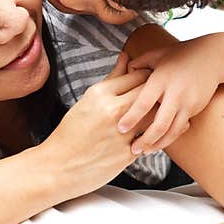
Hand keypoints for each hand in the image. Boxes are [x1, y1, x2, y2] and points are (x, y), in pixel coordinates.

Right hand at [41, 52, 151, 197]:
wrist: (59, 167)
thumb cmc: (72, 133)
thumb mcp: (88, 101)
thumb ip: (112, 79)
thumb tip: (126, 56)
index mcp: (100, 94)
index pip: (137, 75)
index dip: (149, 75)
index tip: (152, 79)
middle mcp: (113, 111)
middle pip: (150, 92)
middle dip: (160, 91)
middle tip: (164, 92)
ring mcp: (122, 133)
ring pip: (156, 115)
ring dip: (162, 112)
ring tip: (164, 111)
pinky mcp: (128, 154)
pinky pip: (152, 138)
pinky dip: (158, 133)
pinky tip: (160, 131)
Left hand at [117, 36, 223, 154]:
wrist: (211, 58)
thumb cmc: (180, 55)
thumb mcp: (157, 54)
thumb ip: (138, 63)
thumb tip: (122, 71)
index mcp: (161, 80)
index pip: (144, 103)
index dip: (132, 117)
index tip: (121, 128)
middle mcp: (175, 94)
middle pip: (159, 124)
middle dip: (145, 140)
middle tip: (133, 149)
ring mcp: (187, 103)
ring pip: (172, 131)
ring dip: (158, 144)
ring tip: (145, 151)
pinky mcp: (195, 109)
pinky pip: (180, 128)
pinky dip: (169, 138)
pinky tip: (158, 144)